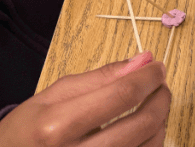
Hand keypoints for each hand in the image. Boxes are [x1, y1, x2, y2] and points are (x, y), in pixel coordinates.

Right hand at [0, 52, 169, 145]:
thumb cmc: (29, 131)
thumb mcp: (52, 96)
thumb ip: (100, 77)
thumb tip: (142, 61)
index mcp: (58, 127)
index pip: (122, 95)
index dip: (148, 77)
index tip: (157, 68)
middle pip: (143, 123)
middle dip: (161, 97)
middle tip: (159, 85)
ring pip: (150, 144)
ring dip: (160, 119)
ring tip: (152, 104)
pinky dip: (152, 139)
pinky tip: (143, 128)